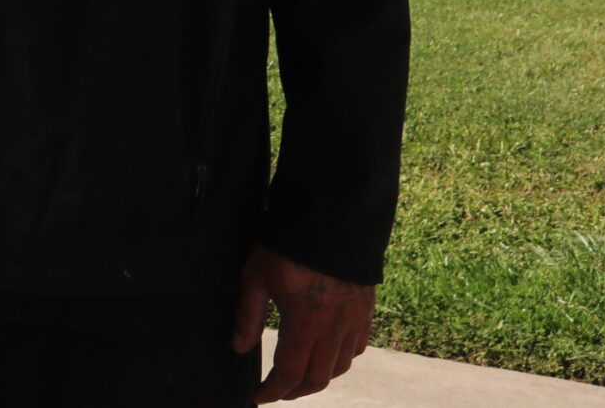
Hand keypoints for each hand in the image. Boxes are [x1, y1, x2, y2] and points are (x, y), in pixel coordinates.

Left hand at [234, 243, 373, 401]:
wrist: (333, 215)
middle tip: (278, 391)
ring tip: (302, 376)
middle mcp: (334, 329)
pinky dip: (342, 359)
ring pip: (341, 367)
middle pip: (318, 378)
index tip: (259, 396)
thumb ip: (249, 314)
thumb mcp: (257, 275)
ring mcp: (354, 320)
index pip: (290, 374)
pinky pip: (358, 347)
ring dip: (320, 378)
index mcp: (305, 324)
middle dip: (295, 391)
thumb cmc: (289, 244)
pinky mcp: (366, 308)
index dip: (273, 391)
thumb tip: (238, 346)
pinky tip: (330, 353)